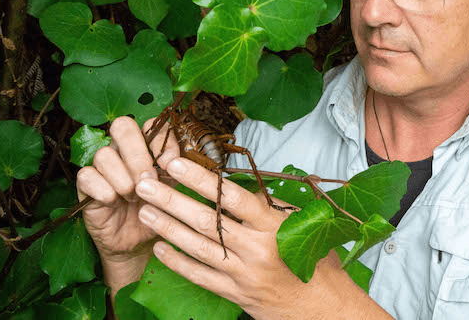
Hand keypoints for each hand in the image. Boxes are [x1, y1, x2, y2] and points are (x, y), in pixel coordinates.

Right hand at [75, 116, 179, 290]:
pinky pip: (86, 175)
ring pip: (104, 154)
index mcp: (146, 146)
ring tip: (133, 196)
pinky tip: (113, 201)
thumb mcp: (173, 187)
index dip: (161, 140)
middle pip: (122, 127)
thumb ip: (175, 168)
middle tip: (148, 178)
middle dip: (138, 153)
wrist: (139, 241)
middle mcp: (123, 150)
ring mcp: (102, 167)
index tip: (169, 164)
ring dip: (122, 177)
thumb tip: (172, 159)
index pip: (151, 124)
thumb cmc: (157, 209)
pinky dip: (102, 188)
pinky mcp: (86, 186)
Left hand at [133, 157, 385, 319]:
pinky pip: (199, 275)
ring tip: (144, 209)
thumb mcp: (301, 225)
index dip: (201, 179)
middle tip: (145, 183)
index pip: (232, 197)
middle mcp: (256, 248)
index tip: (176, 163)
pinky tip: (159, 248)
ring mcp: (242, 273)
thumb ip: (271, 205)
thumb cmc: (316, 261)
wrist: (324, 307)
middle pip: (206, 221)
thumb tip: (241, 184)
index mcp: (274, 226)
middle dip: (171, 199)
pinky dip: (177, 262)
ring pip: (196, 246)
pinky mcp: (234, 293)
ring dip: (167, 227)